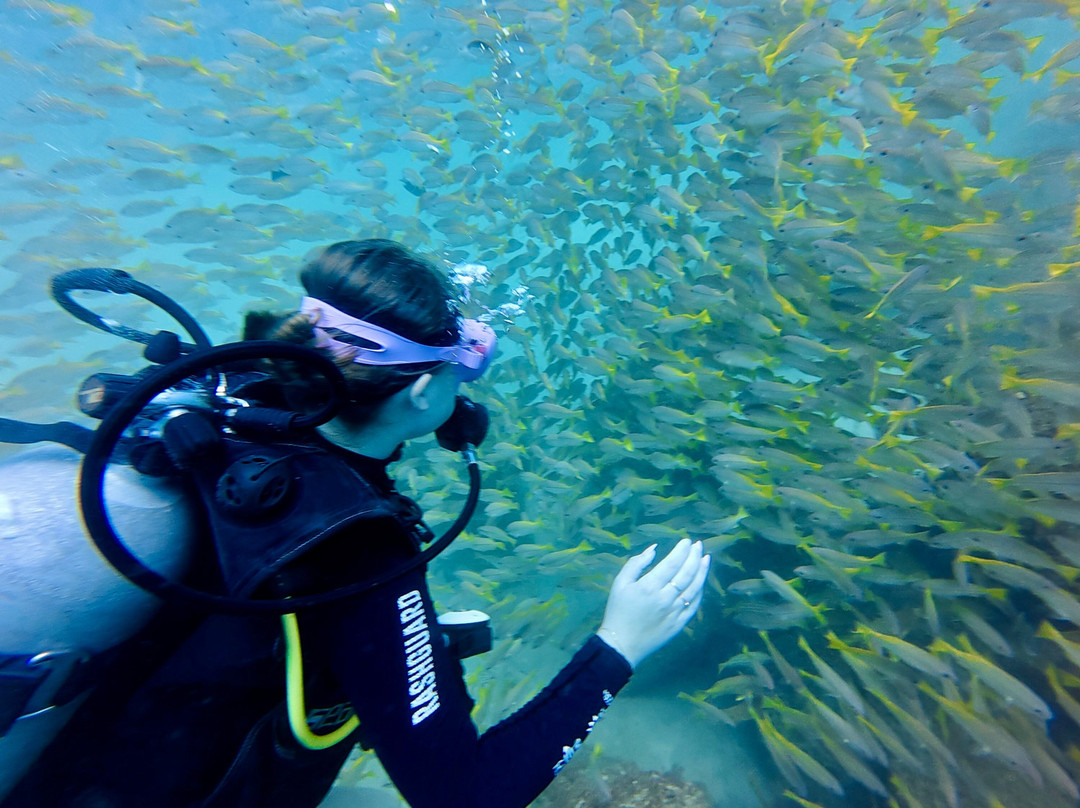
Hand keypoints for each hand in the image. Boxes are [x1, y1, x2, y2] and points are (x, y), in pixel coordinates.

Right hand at [597, 538, 709, 668]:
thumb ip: (636, 563)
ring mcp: (675, 612)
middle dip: (694, 556)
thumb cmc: (618, 611)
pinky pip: (694, 605)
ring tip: (706, 558)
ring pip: (694, 588)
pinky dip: (699, 592)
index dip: (681, 550)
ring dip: (702, 572)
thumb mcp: (620, 583)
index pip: (672, 563)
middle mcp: (665, 598)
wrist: (622, 644)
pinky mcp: (679, 624)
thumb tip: (653, 549)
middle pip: (686, 573)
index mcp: (649, 586)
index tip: (686, 541)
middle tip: (699, 545)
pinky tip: (701, 581)